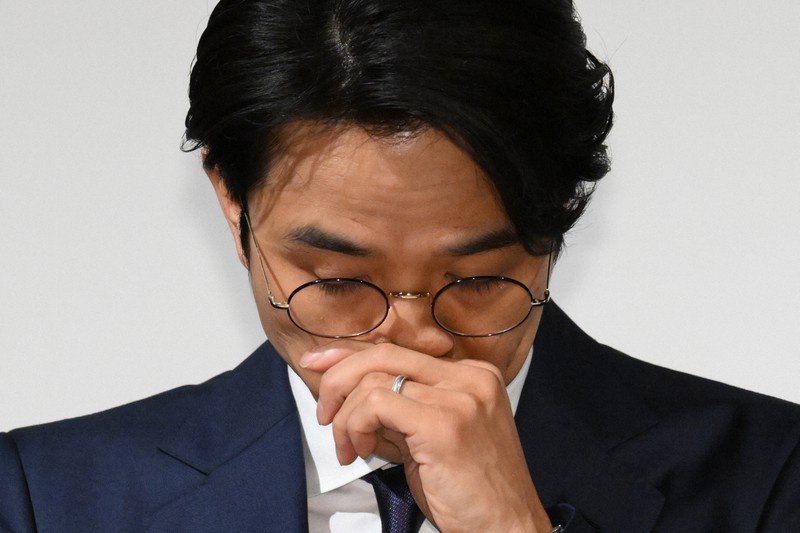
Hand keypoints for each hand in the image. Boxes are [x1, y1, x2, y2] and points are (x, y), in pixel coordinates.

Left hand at [300, 341, 552, 532]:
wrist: (506, 528)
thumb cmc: (468, 491)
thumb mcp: (431, 436)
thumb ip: (400, 408)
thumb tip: (348, 391)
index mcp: (471, 375)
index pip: (399, 351)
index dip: (351, 356)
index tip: (318, 365)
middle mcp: (469, 377)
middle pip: (384, 354)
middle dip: (338, 379)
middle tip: (323, 414)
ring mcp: (460, 397)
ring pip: (374, 381)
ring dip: (346, 418)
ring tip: (351, 449)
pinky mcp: (443, 423)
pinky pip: (377, 404)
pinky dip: (356, 425)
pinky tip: (363, 452)